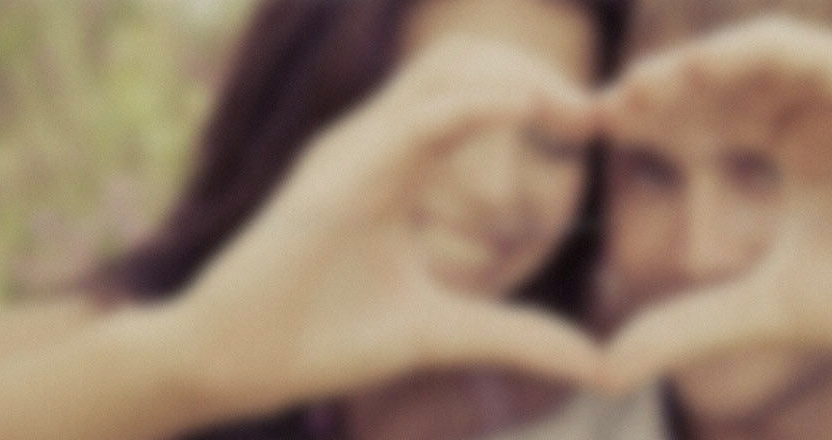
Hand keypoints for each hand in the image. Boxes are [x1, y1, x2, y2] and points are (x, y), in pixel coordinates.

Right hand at [157, 36, 602, 418]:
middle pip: (464, 59)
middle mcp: (371, 139)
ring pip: (444, 70)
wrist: (232, 365)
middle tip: (600, 114)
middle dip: (538, 73)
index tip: (600, 122)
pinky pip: (418, 119)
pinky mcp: (338, 177)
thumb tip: (592, 363)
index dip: (538, 91)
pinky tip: (527, 115)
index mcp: (393, 159)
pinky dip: (479, 106)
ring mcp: (351, 150)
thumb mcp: (440, 334)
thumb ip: (514, 336)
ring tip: (576, 113)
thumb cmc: (317, 339)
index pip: (471, 87)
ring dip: (521, 78)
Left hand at [593, 18, 831, 436]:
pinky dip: (760, 53)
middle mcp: (812, 110)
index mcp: (785, 145)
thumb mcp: (770, 309)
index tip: (587, 131)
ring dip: (699, 62)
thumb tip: (605, 367)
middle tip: (601, 108)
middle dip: (659, 85)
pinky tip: (708, 69)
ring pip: (760, 53)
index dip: (645, 116)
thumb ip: (690, 326)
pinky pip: (814, 54)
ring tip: (644, 89)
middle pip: (719, 77)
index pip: (700, 112)